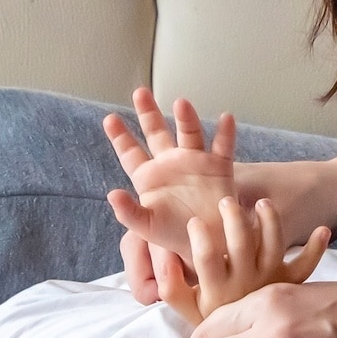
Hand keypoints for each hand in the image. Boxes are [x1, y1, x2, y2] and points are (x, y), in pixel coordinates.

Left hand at [104, 89, 237, 266]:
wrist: (211, 245)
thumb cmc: (177, 236)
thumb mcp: (148, 227)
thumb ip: (129, 212)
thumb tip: (112, 194)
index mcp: (150, 177)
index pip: (131, 152)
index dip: (120, 136)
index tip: (110, 118)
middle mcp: (171, 164)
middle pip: (157, 132)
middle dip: (148, 113)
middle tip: (140, 93)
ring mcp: (195, 163)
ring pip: (189, 134)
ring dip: (186, 118)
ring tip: (181, 103)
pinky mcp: (219, 168)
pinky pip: (223, 147)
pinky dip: (225, 133)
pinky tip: (226, 118)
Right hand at [118, 195, 329, 322]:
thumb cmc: (213, 324)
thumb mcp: (185, 310)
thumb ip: (169, 285)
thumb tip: (164, 259)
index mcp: (217, 291)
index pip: (205, 256)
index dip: (199, 235)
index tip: (195, 222)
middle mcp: (245, 285)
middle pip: (242, 243)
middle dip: (234, 218)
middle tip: (227, 201)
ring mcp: (270, 282)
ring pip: (273, 246)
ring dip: (270, 222)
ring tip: (263, 204)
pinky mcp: (289, 284)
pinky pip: (307, 266)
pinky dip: (316, 249)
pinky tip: (323, 230)